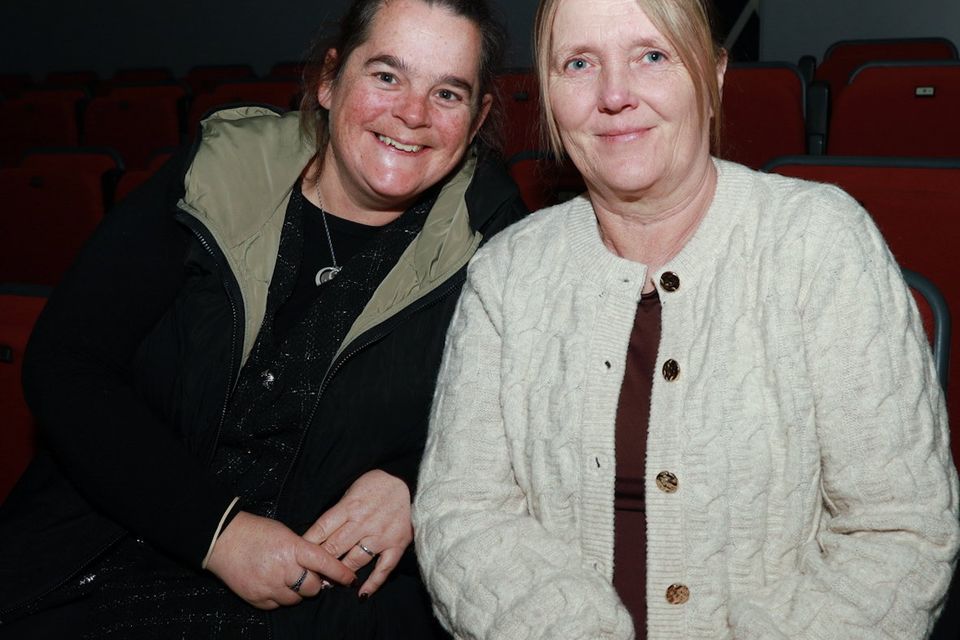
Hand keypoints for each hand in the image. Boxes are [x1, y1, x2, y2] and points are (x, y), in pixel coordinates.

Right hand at [207, 511, 355, 609]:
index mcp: (292, 548)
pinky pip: (278, 605)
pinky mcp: (257, 599)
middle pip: (312, 587)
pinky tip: (274, 583)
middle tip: (310, 575)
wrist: (222, 540)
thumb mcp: (285, 533)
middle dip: (315, 583)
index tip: (350, 579)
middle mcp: (282, 569)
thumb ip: (303, 549)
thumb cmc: (256, 531)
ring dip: (298, 590)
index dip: (339, 573)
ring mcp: (269, 586)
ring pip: (296, 599)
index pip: (323, 563)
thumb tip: (320, 566)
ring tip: (288, 577)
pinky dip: (280, 597)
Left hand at [303, 469, 411, 597]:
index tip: (299, 555)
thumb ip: (339, 510)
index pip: (322, 529)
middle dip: (320, 562)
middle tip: (310, 574)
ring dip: (341, 574)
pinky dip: (373, 583)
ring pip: (355, 560)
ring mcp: (380, 536)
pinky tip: (362, 594)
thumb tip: (320, 531)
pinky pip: (384, 568)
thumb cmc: (377, 485)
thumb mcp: (353, 489)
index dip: (309, 544)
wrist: (410, 483)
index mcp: (349, 506)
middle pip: (335, 547)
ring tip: (330, 584)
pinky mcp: (397, 544)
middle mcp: (363, 523)